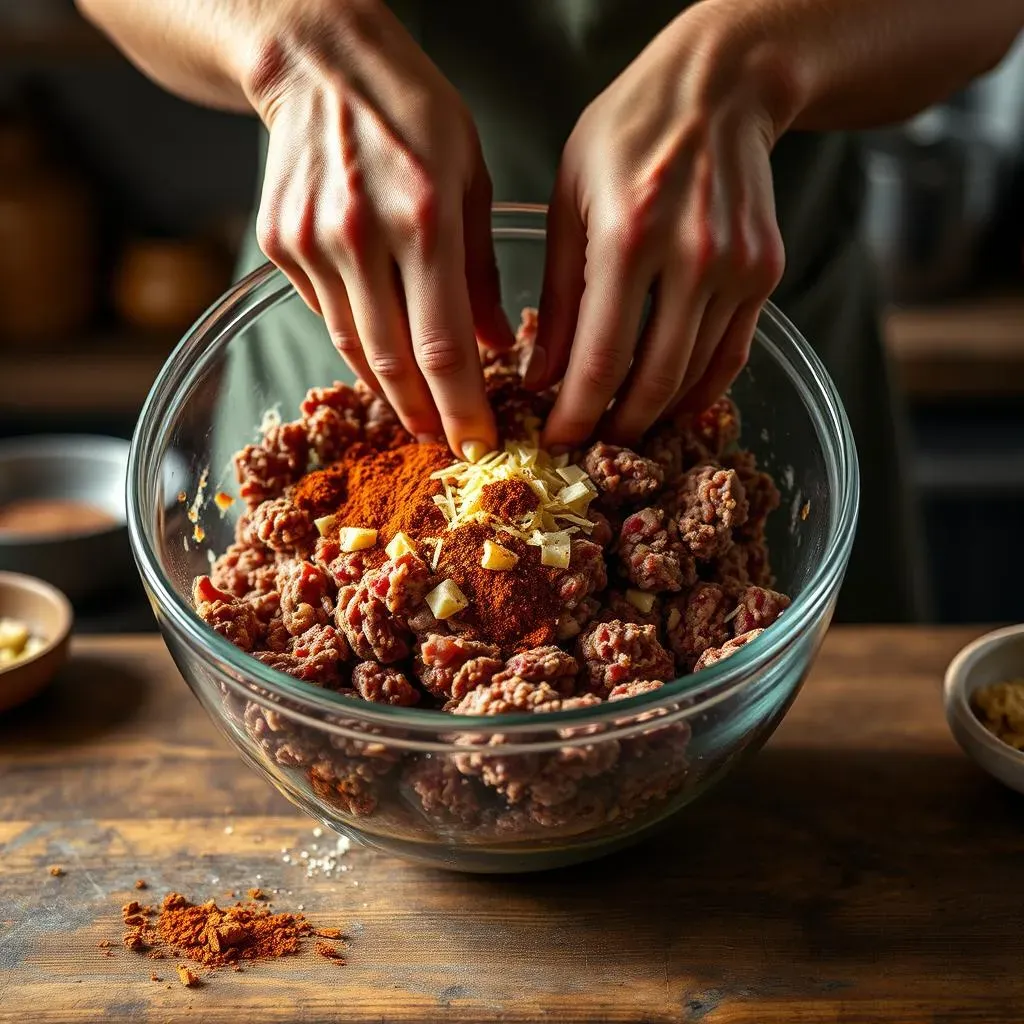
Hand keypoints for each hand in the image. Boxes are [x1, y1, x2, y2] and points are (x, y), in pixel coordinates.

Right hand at [247, 0, 512, 456]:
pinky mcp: (279, 243)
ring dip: (388, 391)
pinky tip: (381, 358)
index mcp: (423, 215)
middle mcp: (361, 234)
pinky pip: (326, 314)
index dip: (461, 405)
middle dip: (424, 414)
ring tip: (416, 415)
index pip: (443, 343)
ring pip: (353, 347)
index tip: (478, 442)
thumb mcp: (471, 177)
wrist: (318, 62)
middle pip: (392, 360)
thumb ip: (481, 271)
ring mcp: (311, 241)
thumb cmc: (411, 111)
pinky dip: (358, 344)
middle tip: (446, 443)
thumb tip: (497, 346)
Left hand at [529, 4, 786, 449]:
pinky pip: (731, 356)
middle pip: (653, 380)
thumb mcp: (569, 201)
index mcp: (628, 235)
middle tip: (589, 446)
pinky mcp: (765, 274)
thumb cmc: (627, 135)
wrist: (719, 88)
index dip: (577, 413)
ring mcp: (737, 267)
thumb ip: (559, 297)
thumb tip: (542, 379)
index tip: (557, 440)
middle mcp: (692, 256)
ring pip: (694, 376)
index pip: (601, 357)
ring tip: (621, 426)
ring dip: (654, 414)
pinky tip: (670, 404)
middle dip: (616, 427)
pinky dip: (698, 391)